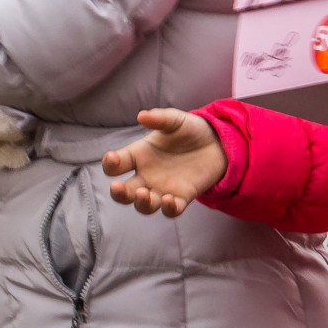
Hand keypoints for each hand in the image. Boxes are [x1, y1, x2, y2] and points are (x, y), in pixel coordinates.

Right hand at [100, 108, 229, 216]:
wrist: (217, 143)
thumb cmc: (189, 130)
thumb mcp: (175, 120)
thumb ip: (160, 118)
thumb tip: (142, 116)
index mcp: (138, 156)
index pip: (116, 165)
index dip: (110, 163)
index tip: (112, 158)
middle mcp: (146, 176)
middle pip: (124, 192)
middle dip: (118, 193)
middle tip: (117, 187)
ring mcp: (163, 189)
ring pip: (144, 206)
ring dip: (141, 203)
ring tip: (144, 194)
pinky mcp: (182, 198)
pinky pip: (171, 211)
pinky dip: (168, 209)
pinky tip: (170, 200)